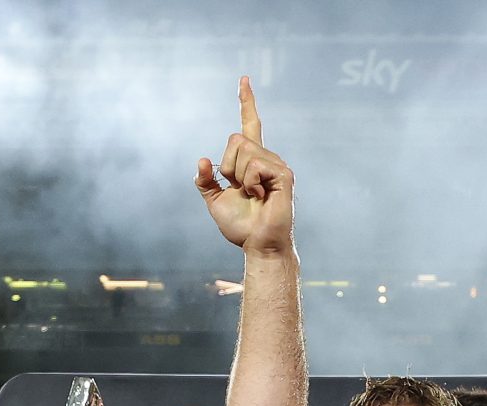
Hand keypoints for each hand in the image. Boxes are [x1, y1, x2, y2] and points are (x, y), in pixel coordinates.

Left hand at [195, 78, 294, 255]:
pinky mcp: (284, 174)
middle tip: (240, 189)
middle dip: (228, 166)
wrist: (258, 245)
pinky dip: (250, 182)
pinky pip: (255, 164)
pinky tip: (261, 195)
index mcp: (251, 161)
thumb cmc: (241, 227)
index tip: (244, 79)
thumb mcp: (215, 201)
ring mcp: (277, 164)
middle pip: (236, 138)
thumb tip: (202, 160)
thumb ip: (205, 181)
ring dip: (239, 177)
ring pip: (244, 150)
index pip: (250, 125)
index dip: (246, 102)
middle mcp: (266, 157)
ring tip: (253, 194)